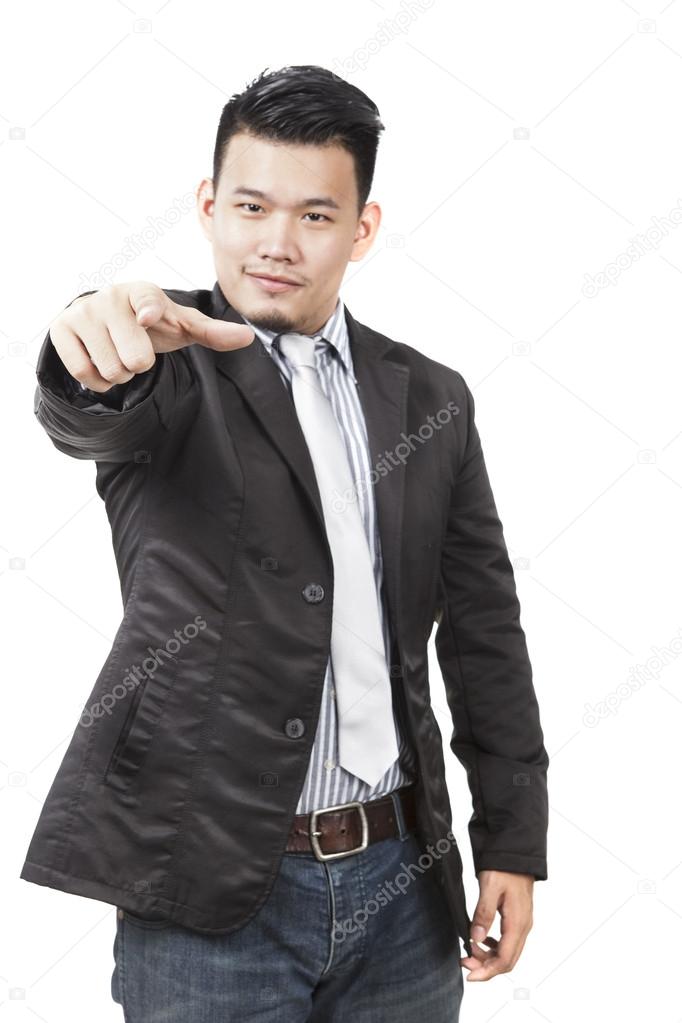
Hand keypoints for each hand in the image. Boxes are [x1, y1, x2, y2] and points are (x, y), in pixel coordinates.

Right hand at [49, 281, 254, 392]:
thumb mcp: (181, 326)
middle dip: (140, 365)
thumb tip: (248, 337)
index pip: (147, 299)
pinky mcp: (61, 329)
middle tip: (136, 350)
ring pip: (110, 369)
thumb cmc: (151, 323)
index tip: (148, 316)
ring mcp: (83, 312)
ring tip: (118, 353)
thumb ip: (212, 333)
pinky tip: (101, 362)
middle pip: (134, 358)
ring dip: (119, 372)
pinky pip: (84, 372)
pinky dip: (97, 379)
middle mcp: (111, 297)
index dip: (149, 309)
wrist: (105, 319)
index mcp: (144, 292)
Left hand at [460, 870, 533, 980]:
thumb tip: (475, 938)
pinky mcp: (518, 919)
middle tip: (464, 963)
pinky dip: (493, 947)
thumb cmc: (504, 868)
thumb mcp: (490, 888)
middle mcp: (523, 928)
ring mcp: (522, 924)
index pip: (505, 959)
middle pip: (507, 961)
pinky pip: (508, 942)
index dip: (487, 972)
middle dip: (485, 968)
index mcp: (518, 923)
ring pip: (507, 953)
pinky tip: (481, 940)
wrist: (516, 854)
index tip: (469, 975)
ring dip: (488, 958)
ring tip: (469, 952)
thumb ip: (483, 913)